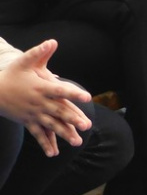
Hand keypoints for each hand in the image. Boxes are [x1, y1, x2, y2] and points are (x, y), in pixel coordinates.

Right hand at [0, 40, 91, 156]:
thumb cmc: (10, 75)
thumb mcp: (23, 62)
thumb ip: (38, 52)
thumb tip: (52, 41)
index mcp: (41, 88)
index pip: (60, 90)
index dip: (74, 92)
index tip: (87, 96)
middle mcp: (39, 103)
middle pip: (59, 111)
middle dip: (73, 119)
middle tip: (87, 126)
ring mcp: (33, 114)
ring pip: (51, 126)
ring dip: (64, 134)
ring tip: (77, 142)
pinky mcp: (28, 122)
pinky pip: (38, 134)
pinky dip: (45, 144)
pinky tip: (54, 153)